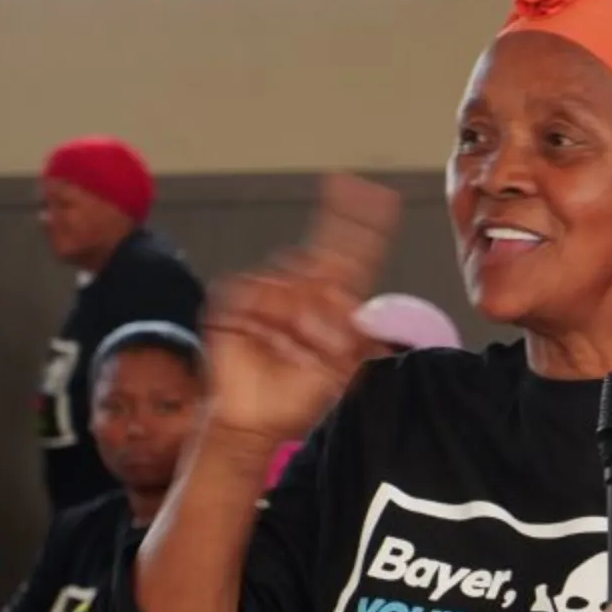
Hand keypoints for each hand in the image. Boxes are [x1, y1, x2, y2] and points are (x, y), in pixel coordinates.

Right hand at [200, 174, 400, 446]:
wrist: (256, 418)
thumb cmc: (297, 394)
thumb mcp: (339, 372)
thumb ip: (355, 339)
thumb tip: (352, 306)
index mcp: (332, 301)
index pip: (351, 254)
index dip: (361, 224)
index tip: (377, 194)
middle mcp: (301, 288)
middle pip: (320, 252)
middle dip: (329, 279)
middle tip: (328, 330)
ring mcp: (266, 292)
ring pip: (289, 278)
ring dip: (299, 319)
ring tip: (294, 351)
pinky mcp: (233, 302)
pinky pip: (251, 289)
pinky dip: (262, 316)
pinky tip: (265, 340)